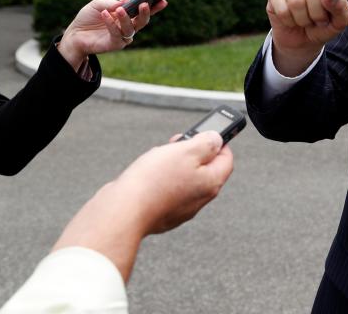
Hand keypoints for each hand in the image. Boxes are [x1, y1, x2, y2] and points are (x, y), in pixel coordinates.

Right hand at [52, 132, 233, 281]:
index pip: (226, 159)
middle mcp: (199, 199)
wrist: (122, 211)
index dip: (219, 143)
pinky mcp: (161, 213)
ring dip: (173, 163)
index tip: (206, 133)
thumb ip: (206, 143)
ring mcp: (180, 209)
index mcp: (211, 183)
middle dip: (191, 152)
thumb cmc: (154, 180)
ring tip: (158, 157)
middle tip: (176, 143)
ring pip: (183, 178)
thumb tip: (217, 140)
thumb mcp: (186, 150)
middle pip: (204, 169)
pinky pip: (166, 190)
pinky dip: (160, 178)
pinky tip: (147, 174)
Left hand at [57, 0, 167, 69]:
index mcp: (128, 16)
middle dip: (145, 13)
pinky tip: (106, 14)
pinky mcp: (114, 44)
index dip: (155, 6)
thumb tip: (126, 2)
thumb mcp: (98, 4)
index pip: (144, 11)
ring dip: (126, 18)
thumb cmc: (88, 18)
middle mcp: (128, 26)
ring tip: (119, 10)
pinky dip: (111, 24)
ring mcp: (122, 36)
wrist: (74, 34)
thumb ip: (111, 2)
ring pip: (131, 28)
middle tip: (145, 4)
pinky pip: (116, 34)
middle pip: (142, 21)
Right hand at [265, 0, 347, 75]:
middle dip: (318, 13)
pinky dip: (290, 21)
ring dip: (303, 20)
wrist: (302, 37)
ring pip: (296, 1)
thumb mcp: (339, 21)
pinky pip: (282, 9)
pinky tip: (292, 19)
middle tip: (320, 20)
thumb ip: (340, 8)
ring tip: (307, 20)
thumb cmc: (325, 24)